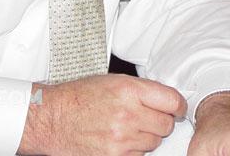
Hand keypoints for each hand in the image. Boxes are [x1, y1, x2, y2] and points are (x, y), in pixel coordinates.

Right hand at [18, 74, 184, 155]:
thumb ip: (142, 90)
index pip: (172, 100)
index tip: (177, 108)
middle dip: (160, 121)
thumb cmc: (78, 98)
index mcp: (128, 90)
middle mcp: (128, 114)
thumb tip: (166, 99)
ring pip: (154, 142)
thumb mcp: (112, 82)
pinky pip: (139, 155)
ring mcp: (122, 138)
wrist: (52, 118)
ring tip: (127, 127)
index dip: (178, 105)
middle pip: (166, 124)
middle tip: (145, 117)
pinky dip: (133, 150)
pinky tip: (119, 140)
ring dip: (146, 136)